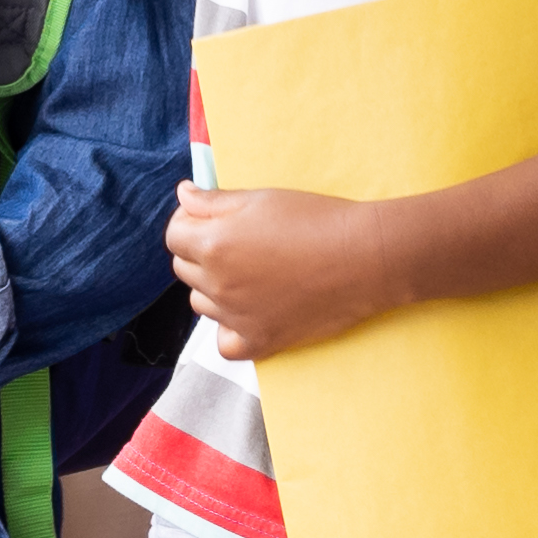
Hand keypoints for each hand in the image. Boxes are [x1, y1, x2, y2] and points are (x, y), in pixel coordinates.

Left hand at [163, 180, 410, 365]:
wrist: (363, 258)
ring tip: (252, 273)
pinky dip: (231, 328)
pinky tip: (252, 311)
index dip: (191, 223)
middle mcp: (217, 284)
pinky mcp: (258, 342)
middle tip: (240, 243)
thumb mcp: (260, 198)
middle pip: (184, 268)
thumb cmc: (315, 220)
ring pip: (202, 303)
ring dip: (216, 288)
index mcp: (212, 244)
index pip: (174, 236)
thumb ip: (213, 201)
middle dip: (202, 253)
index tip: (212, 220)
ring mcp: (235, 317)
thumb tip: (183, 194)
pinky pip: (224, 343)